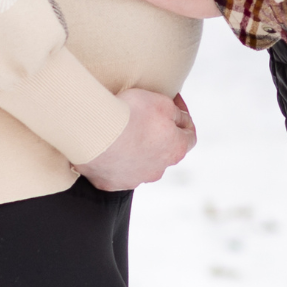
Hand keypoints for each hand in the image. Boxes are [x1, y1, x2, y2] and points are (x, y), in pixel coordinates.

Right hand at [77, 88, 195, 190]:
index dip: (184, 117)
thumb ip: (176, 113)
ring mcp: (135, 179)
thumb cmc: (132, 114)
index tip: (173, 103)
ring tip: (123, 131)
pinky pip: (117, 171)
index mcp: (176, 150)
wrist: (97, 132)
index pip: (190, 135)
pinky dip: (115, 159)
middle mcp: (159, 170)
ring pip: (141, 163)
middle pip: (164, 151)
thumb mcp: (163, 102)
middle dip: (159, 135)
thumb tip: (180, 119)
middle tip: (145, 118)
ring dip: (136, 149)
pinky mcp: (112, 183)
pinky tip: (108, 144)